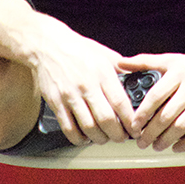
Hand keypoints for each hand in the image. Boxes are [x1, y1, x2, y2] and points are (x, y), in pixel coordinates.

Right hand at [30, 14, 134, 145]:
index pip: (121, 103)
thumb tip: (136, 80)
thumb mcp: (103, 53)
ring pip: (88, 128)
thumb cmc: (77, 49)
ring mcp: (70, 95)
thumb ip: (120, 68)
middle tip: (121, 137)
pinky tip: (85, 136)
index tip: (134, 128)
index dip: (130, 121)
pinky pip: (68, 129)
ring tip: (105, 137)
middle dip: (118, 135)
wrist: (48, 45)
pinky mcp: (56, 102)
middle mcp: (87, 84)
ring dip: (100, 138)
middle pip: (106, 120)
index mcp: (102, 72)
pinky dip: (79, 138)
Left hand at [118, 52, 184, 151]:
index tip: (133, 124)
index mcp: (178, 72)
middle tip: (141, 141)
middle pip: (167, 115)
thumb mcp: (172, 59)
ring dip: (166, 140)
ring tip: (156, 146)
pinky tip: (177, 147)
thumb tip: (122, 63)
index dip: (143, 113)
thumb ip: (146, 62)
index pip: (156, 95)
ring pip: (182, 126)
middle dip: (151, 132)